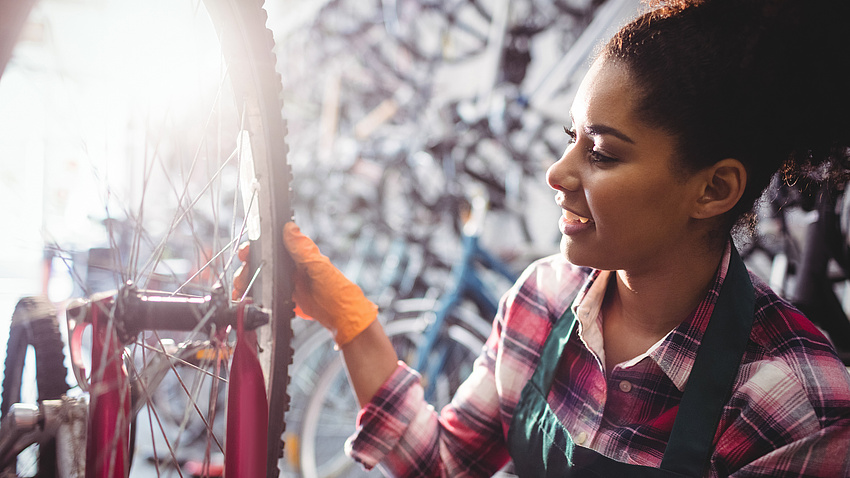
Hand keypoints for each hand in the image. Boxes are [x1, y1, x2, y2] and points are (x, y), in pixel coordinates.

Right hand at [232, 223, 377, 344]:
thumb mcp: (318, 266)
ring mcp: (287, 280)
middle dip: (247, 268)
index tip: (245, 252)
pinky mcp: (286, 295)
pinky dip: (254, 296)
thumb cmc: (336, 288)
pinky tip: (247, 300)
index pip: (272, 244)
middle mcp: (291, 265)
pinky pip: (266, 292)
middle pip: (261, 262)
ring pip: (261, 277)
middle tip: (241, 279)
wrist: (340, 314)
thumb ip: (302, 248)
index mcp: (298, 254)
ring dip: (247, 283)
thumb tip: (290, 227)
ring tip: (240, 292)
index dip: (255, 247)